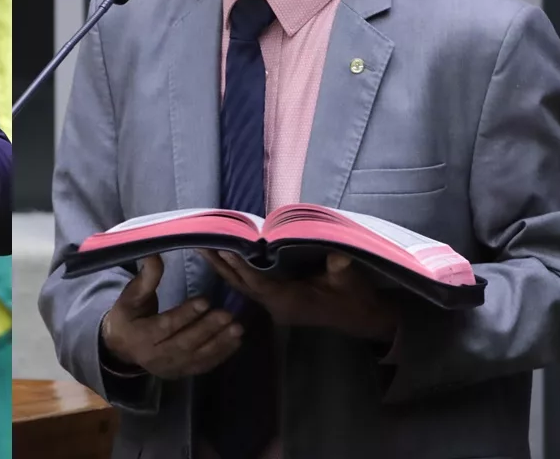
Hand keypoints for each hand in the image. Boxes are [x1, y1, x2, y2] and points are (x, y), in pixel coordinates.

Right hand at [99, 254, 243, 378]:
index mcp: (141, 335)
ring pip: (197, 356)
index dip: (185, 314)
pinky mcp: (181, 373)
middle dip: (207, 328)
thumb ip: (146, 278)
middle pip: (185, 343)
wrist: (121, 347)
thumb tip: (155, 252)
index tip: (205, 301)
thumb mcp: (130, 296)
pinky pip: (203, 365)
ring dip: (219, 343)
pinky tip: (236, 342)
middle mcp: (155, 355)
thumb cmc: (128, 315)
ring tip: (237, 328)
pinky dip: (221, 355)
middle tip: (228, 314)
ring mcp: (170, 367)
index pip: (165, 325)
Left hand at [201, 250, 398, 341]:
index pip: (260, 285)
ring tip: (202, 246)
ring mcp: (274, 304)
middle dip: (222, 265)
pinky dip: (236, 269)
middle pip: (242, 285)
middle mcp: (277, 306)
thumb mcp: (350, 280)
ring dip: (224, 267)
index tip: (224, 248)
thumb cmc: (354, 296)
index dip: (241, 267)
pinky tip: (222, 255)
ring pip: (242, 286)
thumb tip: (337, 255)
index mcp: (291, 303)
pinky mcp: (275, 299)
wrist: (360, 316)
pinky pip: (250, 285)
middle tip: (199, 243)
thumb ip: (340, 268)